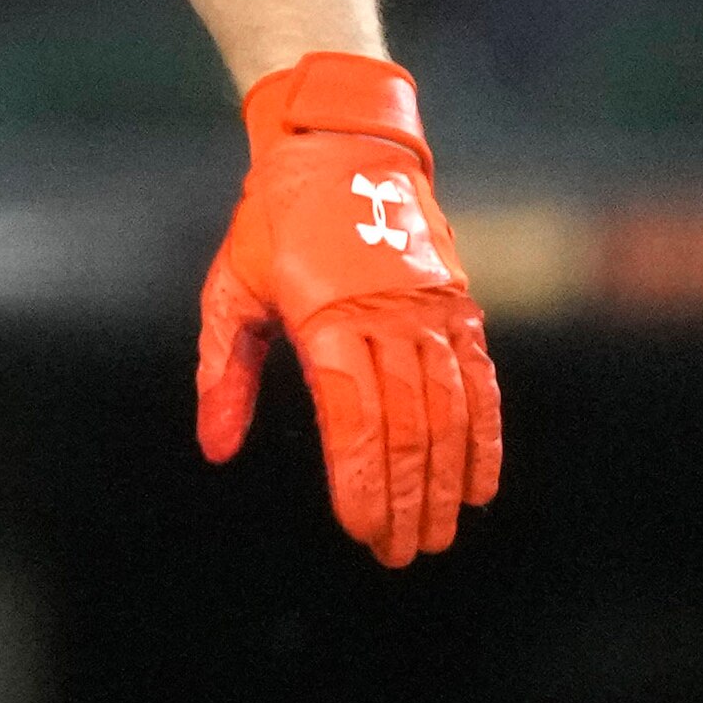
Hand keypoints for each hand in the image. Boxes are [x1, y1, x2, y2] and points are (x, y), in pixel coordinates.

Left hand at [195, 54, 502, 565]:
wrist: (341, 147)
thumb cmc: (274, 223)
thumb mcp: (231, 287)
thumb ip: (224, 372)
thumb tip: (216, 448)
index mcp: (325, 316)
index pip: (352, 417)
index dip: (361, 480)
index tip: (363, 530)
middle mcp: (386, 317)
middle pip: (405, 427)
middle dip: (405, 500)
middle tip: (400, 554)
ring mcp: (430, 313)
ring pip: (447, 414)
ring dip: (446, 483)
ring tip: (438, 536)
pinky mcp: (460, 308)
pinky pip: (480, 384)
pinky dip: (485, 439)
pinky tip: (482, 487)